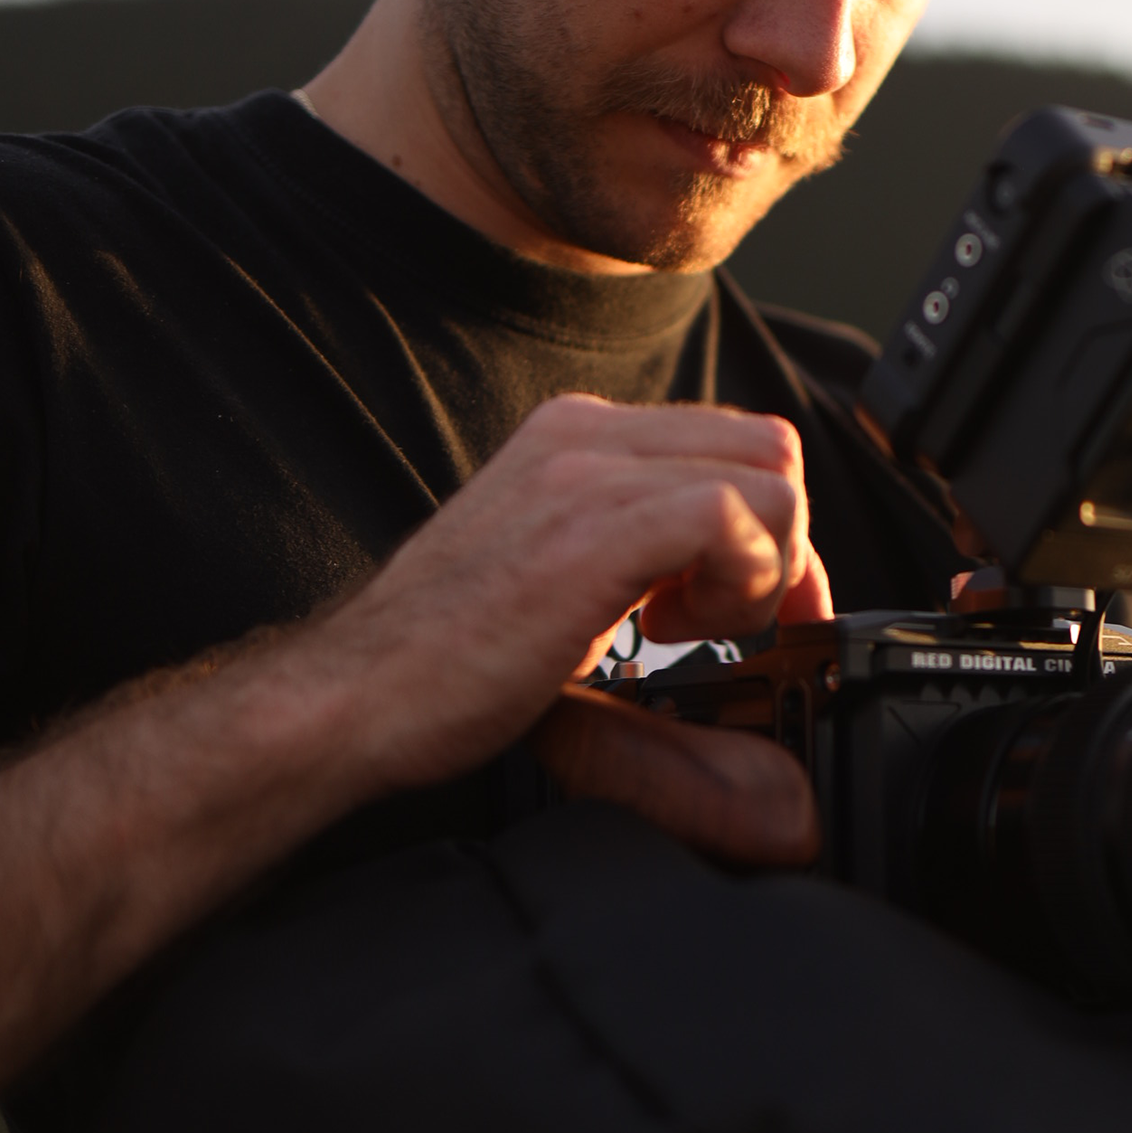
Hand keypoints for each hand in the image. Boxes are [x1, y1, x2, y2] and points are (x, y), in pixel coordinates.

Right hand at [317, 395, 823, 809]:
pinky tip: (665, 631)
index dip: (772, 528)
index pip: (735, 442)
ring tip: (684, 627)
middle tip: (728, 622)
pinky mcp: (596, 526)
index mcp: (578, 437)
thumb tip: (736, 607)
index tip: (765, 605)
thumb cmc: (445, 661)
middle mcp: (586, 434)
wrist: (350, 699)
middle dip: (781, 544)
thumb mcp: (565, 585)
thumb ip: (646, 566)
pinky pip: (732, 516)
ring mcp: (587, 470)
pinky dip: (737, 582)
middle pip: (770, 448)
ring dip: (760, 567)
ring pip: (769, 476)